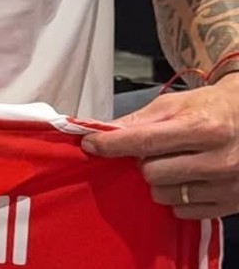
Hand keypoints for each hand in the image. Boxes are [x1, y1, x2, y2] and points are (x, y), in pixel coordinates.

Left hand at [82, 78, 238, 219]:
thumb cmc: (210, 109)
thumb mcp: (175, 104)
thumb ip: (138, 120)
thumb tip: (100, 132)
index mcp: (203, 128)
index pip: (145, 141)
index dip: (112, 144)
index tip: (90, 144)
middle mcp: (217, 160)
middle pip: (151, 173)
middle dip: (143, 162)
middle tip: (153, 152)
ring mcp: (226, 186)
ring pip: (164, 195)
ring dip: (158, 182)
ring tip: (173, 165)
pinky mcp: (230, 205)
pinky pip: (182, 211)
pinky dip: (177, 198)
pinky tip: (187, 180)